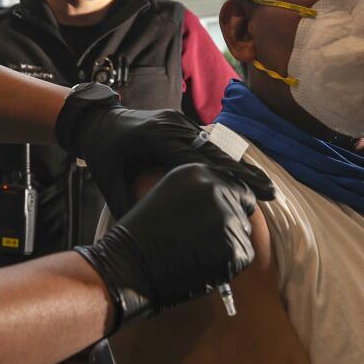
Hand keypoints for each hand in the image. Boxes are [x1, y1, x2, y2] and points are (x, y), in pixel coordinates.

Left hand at [56, 83, 272, 215]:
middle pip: (215, 152)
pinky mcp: (179, 124)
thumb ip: (127, 207)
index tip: (248, 196)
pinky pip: (206, 143)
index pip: (198, 160)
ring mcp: (177, 122)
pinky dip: (225, 160)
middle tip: (269, 194)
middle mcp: (172, 125)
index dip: (226, 178)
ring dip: (238, 167)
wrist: (94, 121)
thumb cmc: (101, 154)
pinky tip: (242, 176)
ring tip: (263, 188)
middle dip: (243, 174)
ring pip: (215, 147)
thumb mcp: (109, 183)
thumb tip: (140, 241)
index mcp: (156, 137)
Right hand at [74, 163, 263, 333]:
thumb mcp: (169, 197)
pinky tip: (200, 264)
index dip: (229, 203)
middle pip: (242, 208)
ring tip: (195, 252)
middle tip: (200, 241)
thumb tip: (227, 202)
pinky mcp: (234, 247)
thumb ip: (199, 194)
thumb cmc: (141, 235)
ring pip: (242, 233)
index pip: (235, 185)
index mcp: (198, 172)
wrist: (129, 264)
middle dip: (228, 224)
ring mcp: (228, 218)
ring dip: (226, 245)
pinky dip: (227, 264)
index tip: (217, 218)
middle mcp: (217, 189)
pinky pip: (242, 256)